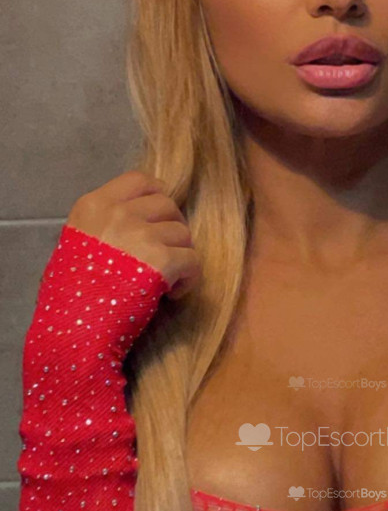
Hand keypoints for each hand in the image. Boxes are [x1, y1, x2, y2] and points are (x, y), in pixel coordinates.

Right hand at [67, 169, 201, 300]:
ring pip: (183, 233)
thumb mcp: (74, 246)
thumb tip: (137, 221)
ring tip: (164, 280)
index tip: (159, 220)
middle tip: (164, 255)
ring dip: (179, 256)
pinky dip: (188, 279)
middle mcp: (117, 213)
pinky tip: (171, 294)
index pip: (140, 181)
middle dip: (171, 229)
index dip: (157, 198)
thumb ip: (103, 227)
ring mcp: (141, 234)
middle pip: (167, 205)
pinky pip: (193, 260)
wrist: (73, 329)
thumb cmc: (70, 297)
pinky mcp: (162, 260)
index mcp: (92, 206)